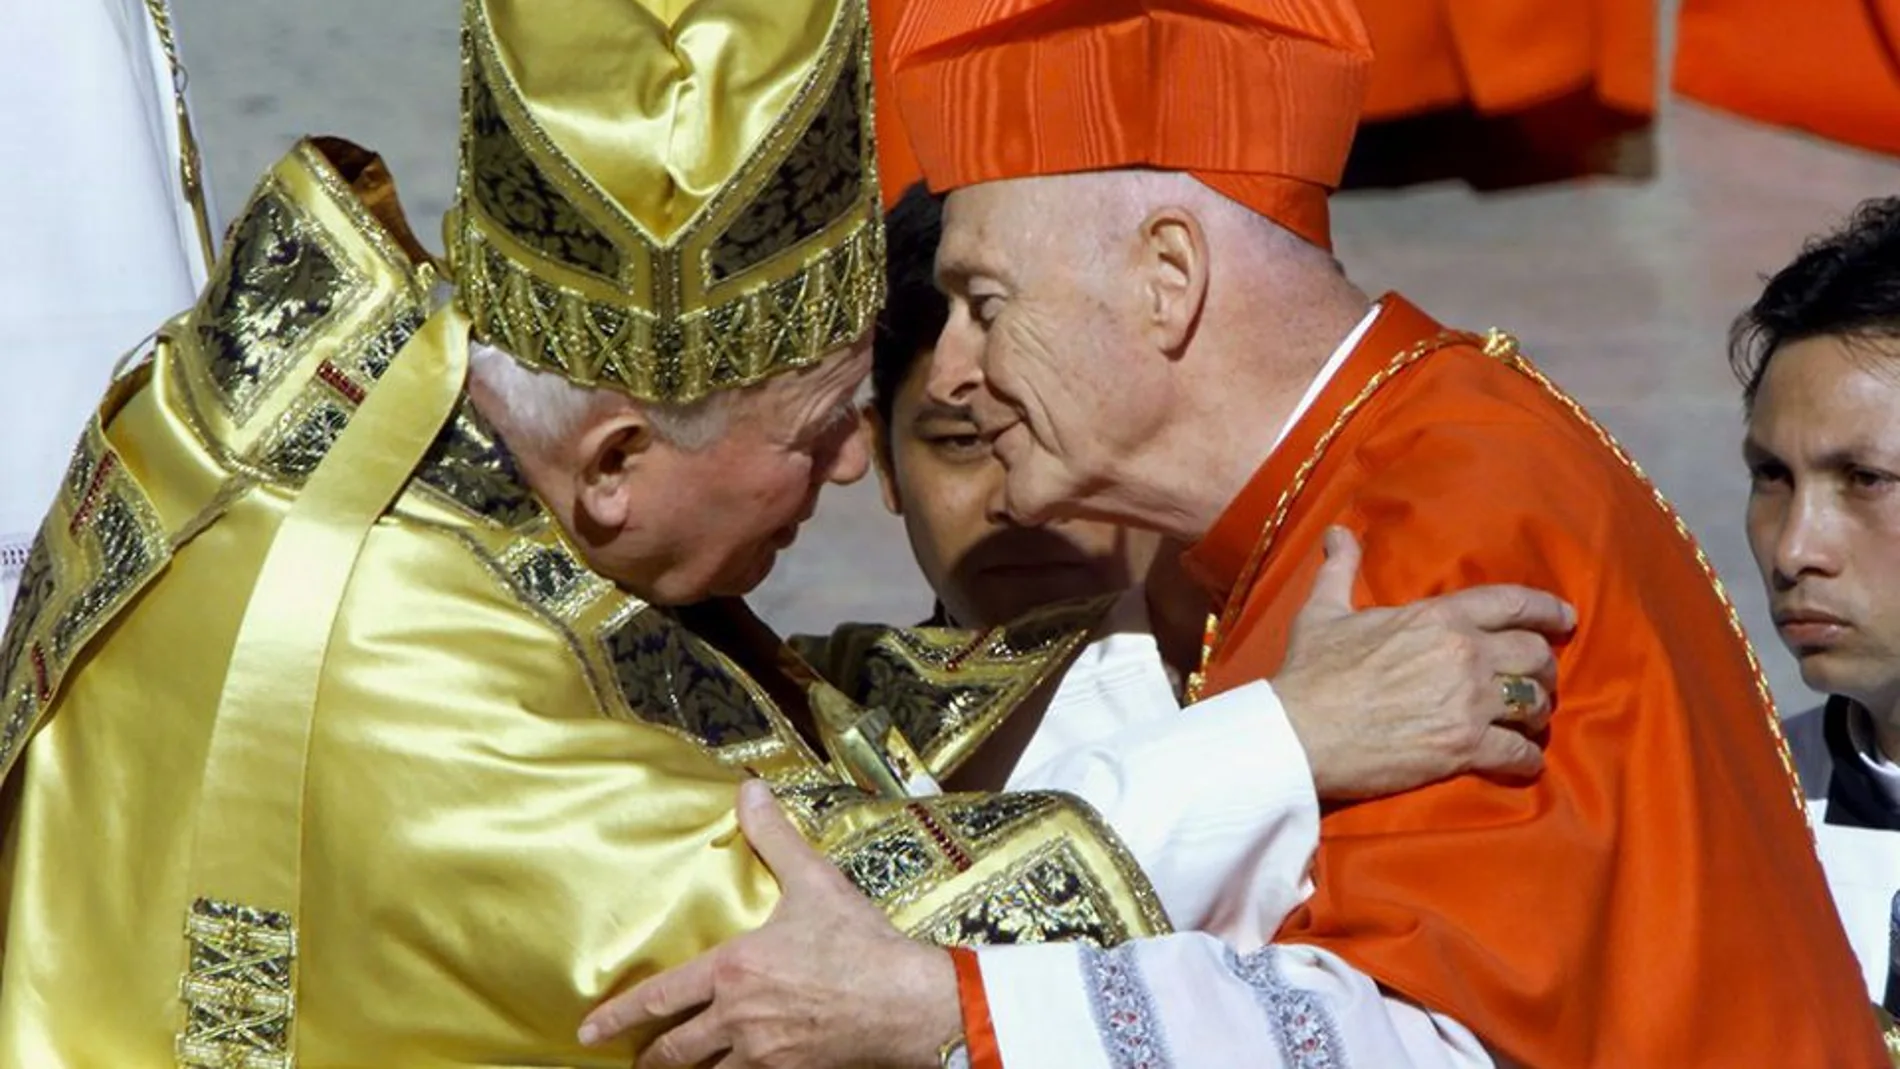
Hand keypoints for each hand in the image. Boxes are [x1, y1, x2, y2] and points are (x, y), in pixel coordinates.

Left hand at [579, 780, 960, 1068]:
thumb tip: (748, 791)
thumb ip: (774, 838)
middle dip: (651, 1058)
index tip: (588, 1031)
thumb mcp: (814, 882)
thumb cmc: (860, 943)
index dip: (618, 1016)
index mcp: (734, 970)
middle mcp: (739, 1018)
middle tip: (636, 1060)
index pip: (659, 998)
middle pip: (676, 1051)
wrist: (908, 1002)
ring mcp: (765, 1054)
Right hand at [1272, 527, 1574, 799]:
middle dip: (1544, 668)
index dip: (1548, 610)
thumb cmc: (1311, 671)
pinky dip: (1525, 759)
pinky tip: (1522, 761)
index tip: (1566, 618)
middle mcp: (1466, 656)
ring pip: (1535, 704)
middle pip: (1536, 656)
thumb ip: (1341, 570)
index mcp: (1439, 618)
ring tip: (1529, 721)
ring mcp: (1470, 703)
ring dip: (1536, 713)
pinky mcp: (1465, 748)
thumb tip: (1338, 533)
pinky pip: (1519, 753)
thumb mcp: (1323, 611)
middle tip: (1538, 679)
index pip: (1513, 604)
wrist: (1300, 732)